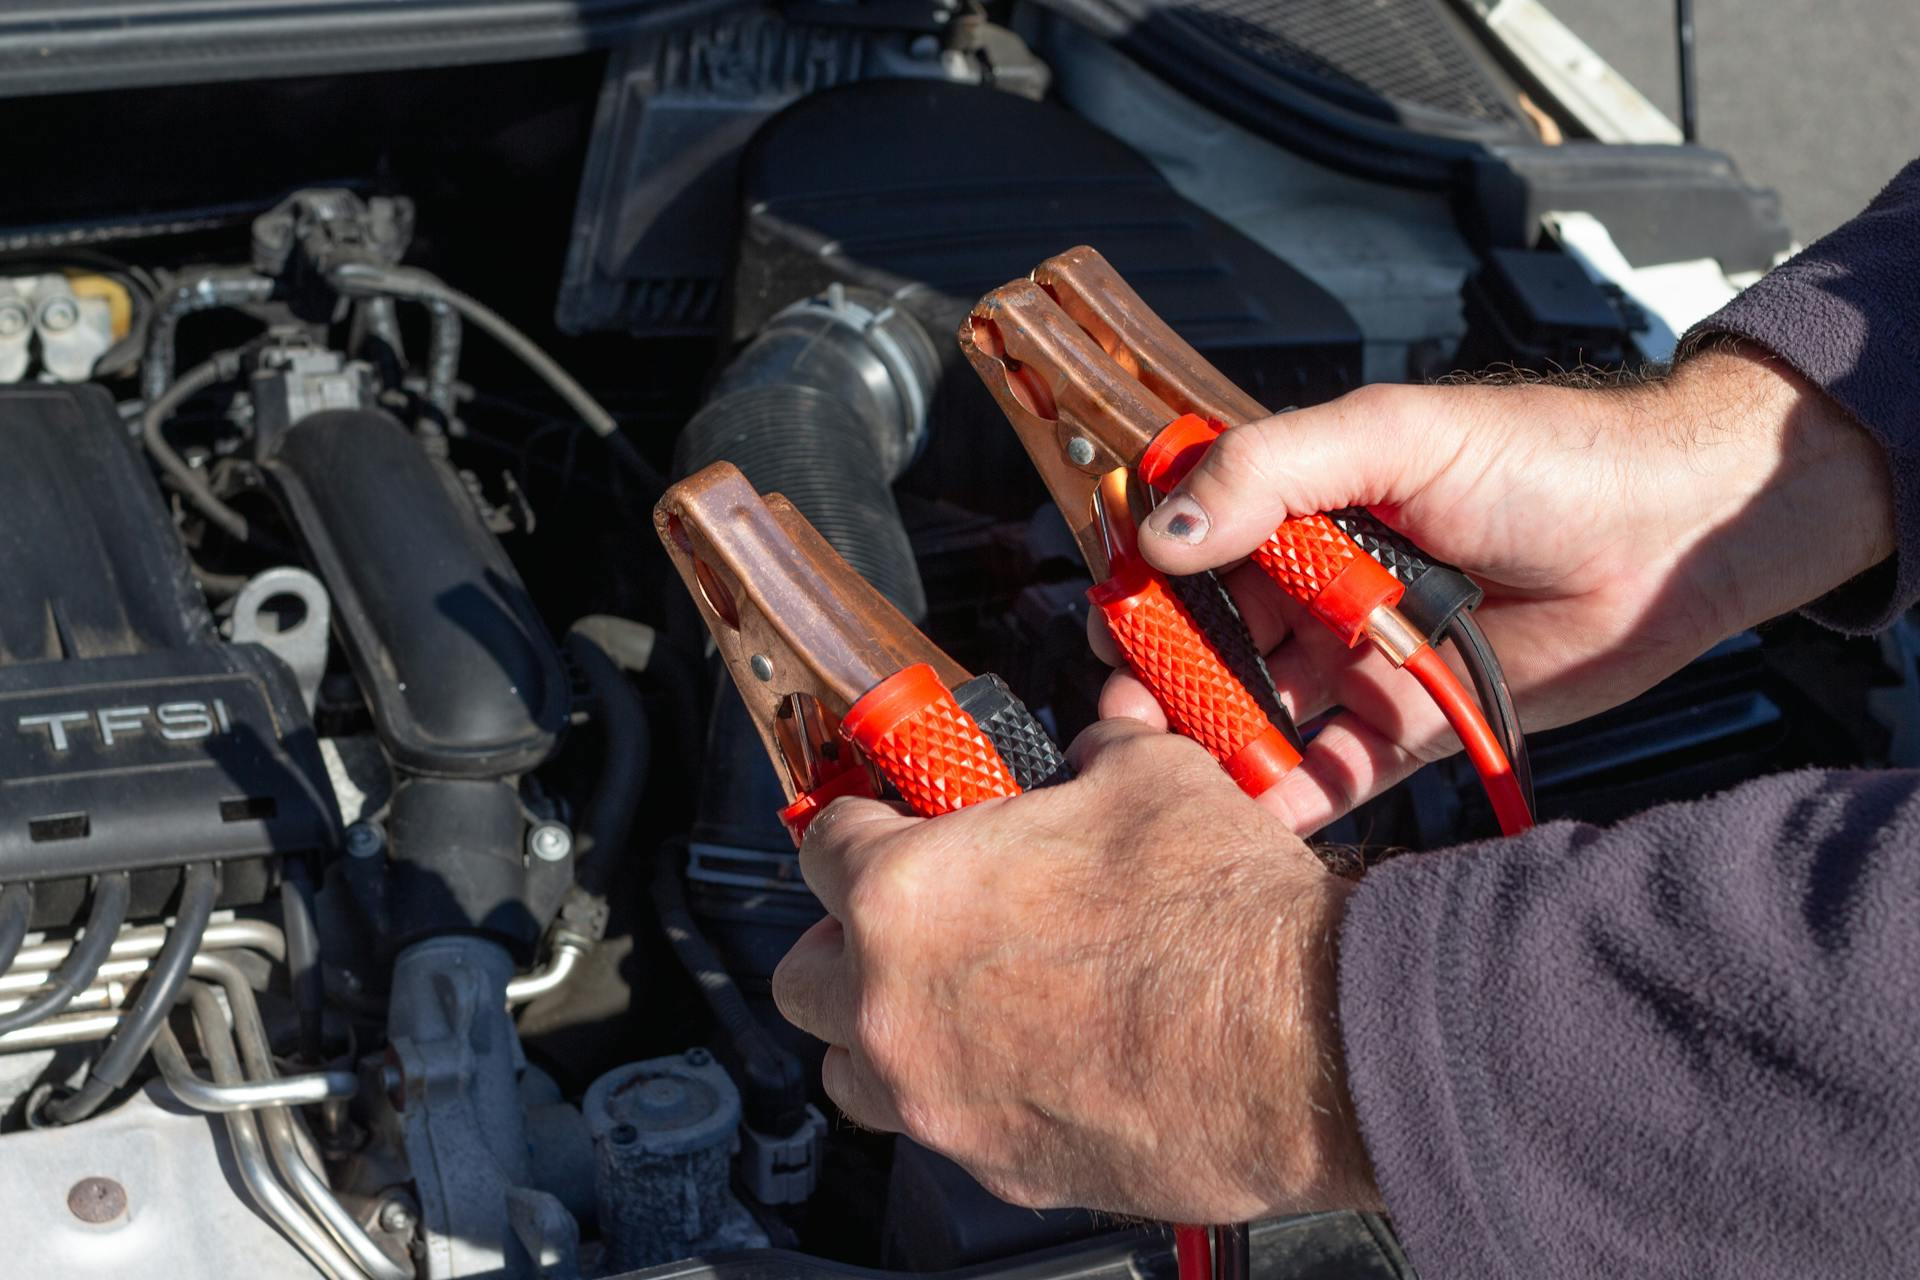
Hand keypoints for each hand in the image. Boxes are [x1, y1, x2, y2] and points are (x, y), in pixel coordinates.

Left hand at [770, 718, 1380, 1222]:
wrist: (1306, 1042)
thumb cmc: (1223, 915)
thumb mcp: (1148, 776)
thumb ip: (1088, 757)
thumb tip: (1091, 750)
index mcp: (906, 893)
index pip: (820, 847)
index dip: (856, 824)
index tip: (877, 825)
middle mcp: (896, 1007)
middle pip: (804, 975)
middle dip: (844, 941)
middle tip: (906, 918)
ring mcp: (940, 1101)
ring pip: (852, 1070)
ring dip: (883, 1031)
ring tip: (953, 999)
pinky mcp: (1000, 1169)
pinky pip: (943, 1128)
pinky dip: (965, 1092)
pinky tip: (1034, 1059)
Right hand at [1103, 345, 1892, 832]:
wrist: (1671, 535)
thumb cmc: (1544, 459)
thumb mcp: (1395, 435)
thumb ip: (1272, 471)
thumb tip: (1164, 532)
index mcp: (1299, 503)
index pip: (1189, 547)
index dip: (1143, 587)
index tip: (1113, 626)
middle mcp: (1315, 584)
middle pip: (1208, 641)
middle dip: (1164, 681)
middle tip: (1129, 721)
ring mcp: (1356, 657)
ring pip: (1258, 710)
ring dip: (1214, 744)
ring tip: (1177, 778)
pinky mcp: (1406, 724)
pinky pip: (1330, 769)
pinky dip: (1287, 796)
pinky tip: (1252, 814)